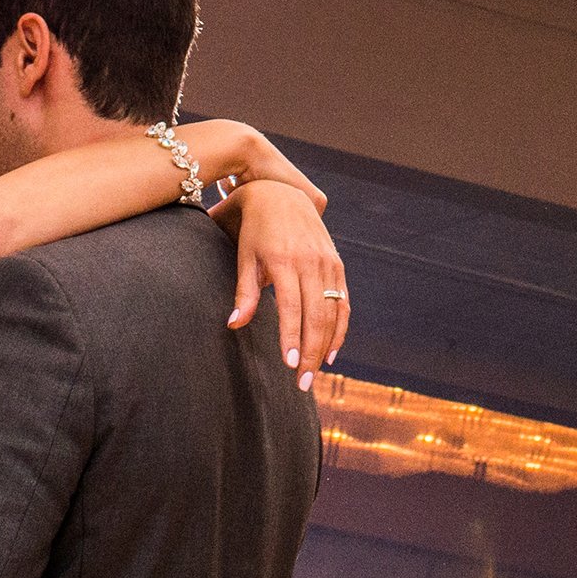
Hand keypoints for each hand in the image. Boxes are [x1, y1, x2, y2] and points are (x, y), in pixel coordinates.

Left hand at [217, 168, 349, 372]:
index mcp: (284, 260)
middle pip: (316, 316)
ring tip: (316, 374)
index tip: (290, 365)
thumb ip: (243, 293)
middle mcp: (310, 262)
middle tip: (304, 384)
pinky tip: (332, 352)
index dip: (292, 338)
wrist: (281, 194)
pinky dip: (340, 329)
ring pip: (333, 313)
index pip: (291, 307)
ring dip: (326, 347)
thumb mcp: (244, 257)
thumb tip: (233, 325)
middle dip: (311, 353)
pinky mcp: (337, 264)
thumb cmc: (254, 230)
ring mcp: (327, 263)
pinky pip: (343, 303)